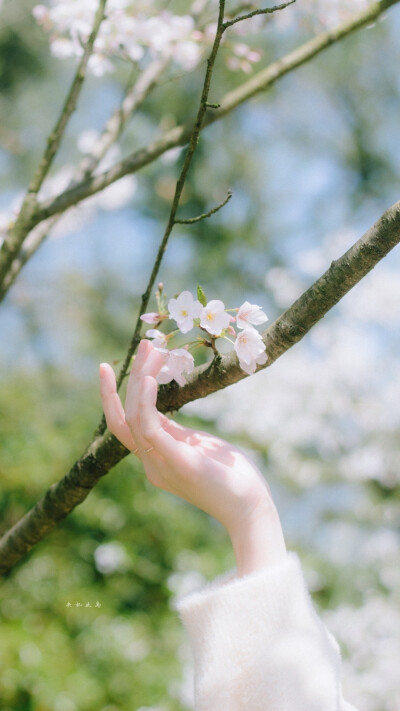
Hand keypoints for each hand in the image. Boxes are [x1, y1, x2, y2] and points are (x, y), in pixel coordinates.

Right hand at [100, 339, 285, 573]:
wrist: (250, 509)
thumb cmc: (232, 477)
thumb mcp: (199, 447)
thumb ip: (177, 433)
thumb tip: (164, 414)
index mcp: (156, 459)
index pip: (125, 425)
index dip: (113, 396)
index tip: (109, 367)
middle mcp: (151, 463)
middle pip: (126, 416)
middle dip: (132, 377)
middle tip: (145, 344)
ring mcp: (160, 465)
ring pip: (135, 416)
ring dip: (141, 379)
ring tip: (152, 351)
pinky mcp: (176, 462)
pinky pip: (149, 428)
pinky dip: (145, 401)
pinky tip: (151, 379)